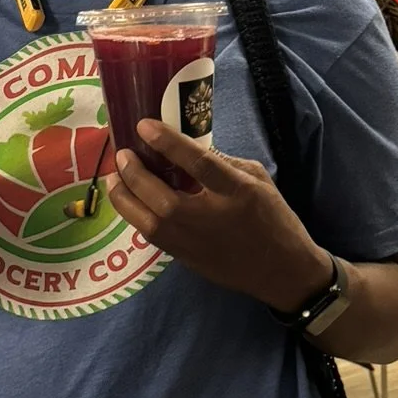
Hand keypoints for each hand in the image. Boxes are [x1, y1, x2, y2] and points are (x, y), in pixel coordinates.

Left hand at [104, 122, 332, 312]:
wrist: (281, 271)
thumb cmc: (273, 220)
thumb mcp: (257, 179)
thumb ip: (223, 163)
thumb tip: (188, 151)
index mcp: (234, 192)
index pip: (196, 162)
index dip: (167, 142)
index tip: (144, 125)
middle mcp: (207, 218)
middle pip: (159, 195)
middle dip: (133, 172)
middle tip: (122, 153)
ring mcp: (192, 242)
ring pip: (145, 220)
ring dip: (125, 196)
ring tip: (115, 177)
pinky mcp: (183, 257)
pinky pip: (150, 234)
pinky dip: (135, 214)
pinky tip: (130, 200)